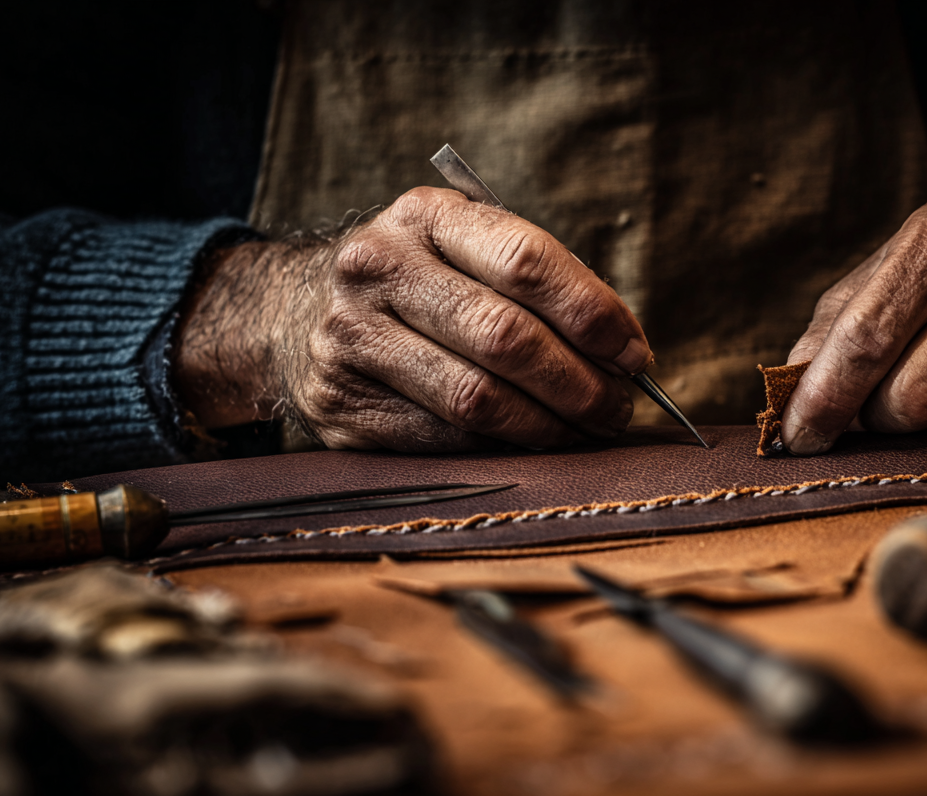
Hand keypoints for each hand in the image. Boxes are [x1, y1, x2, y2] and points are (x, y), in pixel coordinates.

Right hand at [173, 187, 651, 451]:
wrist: (291, 312)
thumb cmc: (417, 281)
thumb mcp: (461, 245)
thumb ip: (536, 283)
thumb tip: (625, 355)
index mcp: (425, 215)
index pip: (525, 261)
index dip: (593, 314)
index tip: (634, 354)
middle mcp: (378, 268)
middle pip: (505, 337)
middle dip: (580, 383)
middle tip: (618, 408)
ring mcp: (351, 339)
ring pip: (476, 399)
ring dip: (549, 426)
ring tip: (585, 430)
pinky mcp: (341, 406)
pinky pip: (444, 440)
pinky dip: (503, 449)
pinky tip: (531, 444)